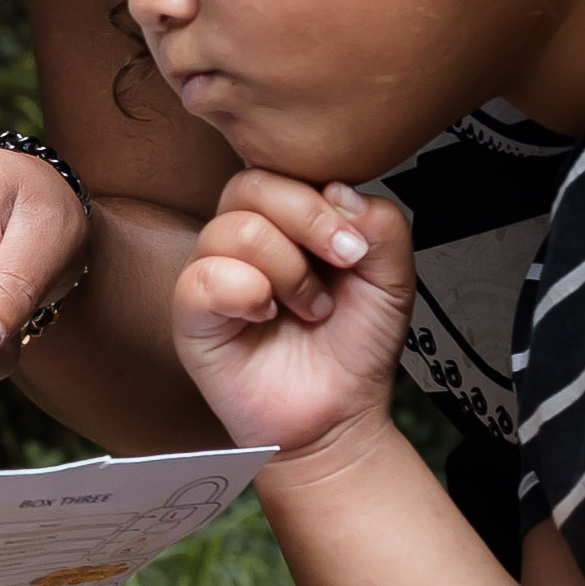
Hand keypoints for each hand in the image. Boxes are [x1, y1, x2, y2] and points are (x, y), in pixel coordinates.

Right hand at [170, 174, 413, 460]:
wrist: (341, 416)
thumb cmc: (354, 347)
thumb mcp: (393, 278)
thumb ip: (382, 224)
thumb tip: (339, 191)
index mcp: (286, 220)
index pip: (283, 169)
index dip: (323, 199)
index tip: (357, 245)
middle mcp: (244, 238)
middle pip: (251, 185)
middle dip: (309, 223)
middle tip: (341, 267)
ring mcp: (214, 272)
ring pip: (235, 230)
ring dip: (289, 272)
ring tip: (309, 308)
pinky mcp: (191, 315)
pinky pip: (203, 278)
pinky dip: (247, 294)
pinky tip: (266, 318)